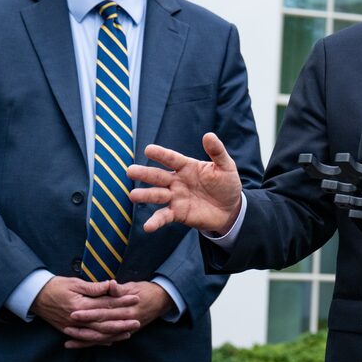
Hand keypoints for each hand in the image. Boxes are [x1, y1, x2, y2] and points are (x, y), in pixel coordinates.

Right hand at [30, 276, 140, 347]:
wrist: (36, 296)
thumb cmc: (57, 286)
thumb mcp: (75, 283)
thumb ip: (94, 287)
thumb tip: (111, 285)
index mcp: (80, 305)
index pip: (106, 305)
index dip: (122, 302)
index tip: (136, 298)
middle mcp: (77, 319)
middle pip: (104, 323)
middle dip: (122, 322)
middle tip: (138, 321)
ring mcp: (72, 327)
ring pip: (96, 334)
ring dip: (113, 334)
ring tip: (128, 333)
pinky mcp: (68, 330)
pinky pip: (86, 339)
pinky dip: (98, 341)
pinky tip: (110, 341)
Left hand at [65, 280, 172, 348]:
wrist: (162, 300)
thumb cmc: (146, 291)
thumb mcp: (134, 286)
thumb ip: (120, 289)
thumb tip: (111, 284)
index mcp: (127, 309)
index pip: (105, 311)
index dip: (89, 313)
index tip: (75, 312)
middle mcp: (126, 322)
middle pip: (101, 326)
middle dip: (83, 328)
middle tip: (66, 326)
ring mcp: (125, 329)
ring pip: (102, 338)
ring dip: (85, 339)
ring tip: (68, 340)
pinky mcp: (124, 333)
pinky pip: (106, 340)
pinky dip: (92, 343)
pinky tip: (79, 344)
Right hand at [127, 133, 242, 234]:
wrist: (231, 209)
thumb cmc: (226, 184)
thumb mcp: (226, 167)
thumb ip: (217, 152)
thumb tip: (209, 135)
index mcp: (187, 167)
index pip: (172, 159)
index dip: (161, 154)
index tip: (148, 149)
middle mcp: (177, 181)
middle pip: (158, 176)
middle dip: (144, 173)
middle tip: (130, 171)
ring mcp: (176, 197)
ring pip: (157, 195)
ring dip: (145, 195)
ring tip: (133, 196)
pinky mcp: (178, 213)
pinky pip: (164, 216)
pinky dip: (155, 221)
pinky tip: (147, 226)